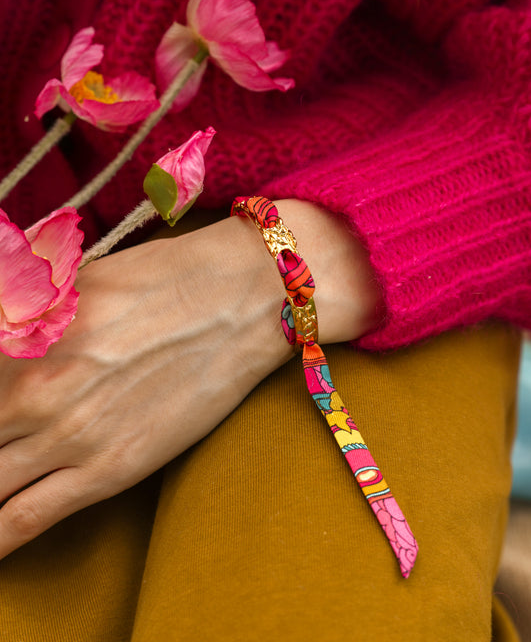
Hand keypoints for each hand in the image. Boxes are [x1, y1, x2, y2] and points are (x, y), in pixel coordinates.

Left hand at [0, 200, 380, 557]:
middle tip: (5, 440)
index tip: (2, 410)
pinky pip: (26, 519)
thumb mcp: (79, 282)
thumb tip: (8, 337)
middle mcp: (32, 389)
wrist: (240, 300)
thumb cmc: (166, 279)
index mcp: (22, 335)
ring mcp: (67, 435)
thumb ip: (27, 319)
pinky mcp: (108, 470)